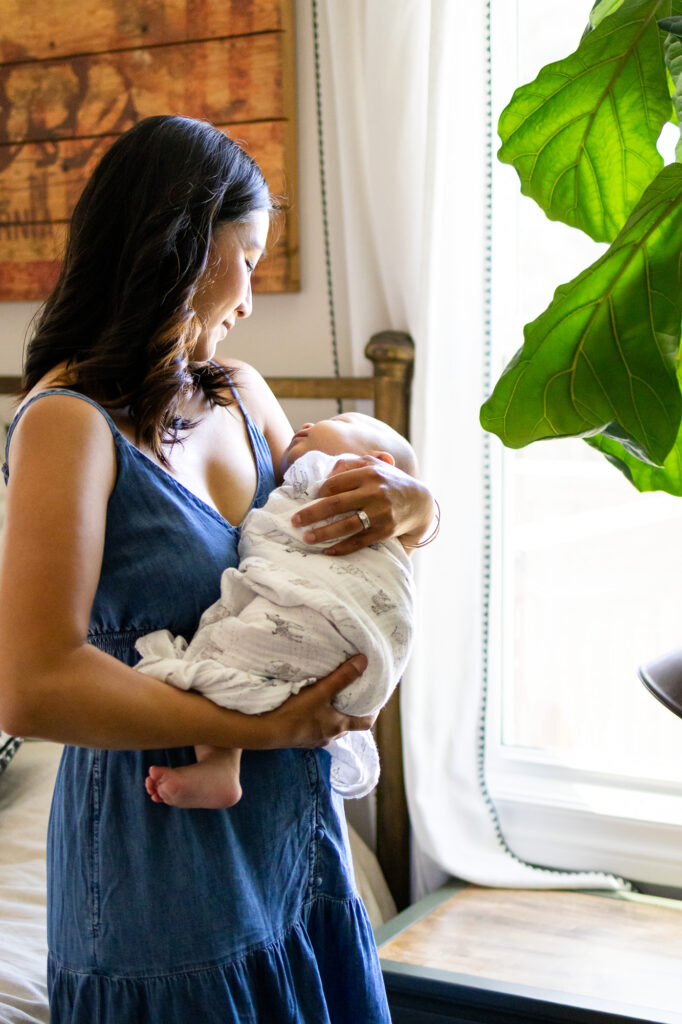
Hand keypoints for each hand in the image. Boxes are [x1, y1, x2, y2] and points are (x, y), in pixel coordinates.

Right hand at [257, 655, 373, 747]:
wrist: (265, 731)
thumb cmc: (295, 713)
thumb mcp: (321, 691)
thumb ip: (343, 677)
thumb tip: (364, 661)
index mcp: (339, 726)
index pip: (365, 723)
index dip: (373, 712)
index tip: (376, 701)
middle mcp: (329, 736)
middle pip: (348, 725)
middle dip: (352, 712)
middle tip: (353, 695)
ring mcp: (314, 739)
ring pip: (331, 727)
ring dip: (334, 716)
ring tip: (331, 699)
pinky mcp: (300, 739)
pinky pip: (315, 729)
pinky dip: (318, 719)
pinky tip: (309, 709)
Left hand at [291, 455, 434, 554]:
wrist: (420, 501)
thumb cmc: (389, 481)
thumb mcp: (373, 464)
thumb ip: (349, 464)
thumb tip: (325, 474)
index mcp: (368, 472)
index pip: (334, 483)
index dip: (317, 493)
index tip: (307, 500)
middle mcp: (374, 492)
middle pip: (335, 504)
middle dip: (311, 514)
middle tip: (295, 521)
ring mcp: (381, 513)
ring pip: (346, 525)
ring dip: (324, 533)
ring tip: (307, 538)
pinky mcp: (385, 531)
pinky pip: (359, 541)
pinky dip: (342, 548)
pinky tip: (327, 551)